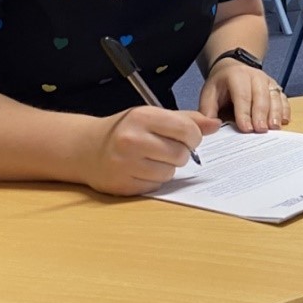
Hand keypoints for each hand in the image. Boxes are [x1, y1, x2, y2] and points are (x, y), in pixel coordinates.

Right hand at [83, 107, 221, 195]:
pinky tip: (141, 170)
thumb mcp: (153, 116)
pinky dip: (154, 180)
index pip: (187, 130)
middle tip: (167, 149)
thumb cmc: (126, 129)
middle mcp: (132, 140)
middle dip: (181, 153)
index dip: (194, 137)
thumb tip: (215, 124)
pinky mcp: (122, 185)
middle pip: (180, 154)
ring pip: (169, 173)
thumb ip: (186, 120)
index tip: (188, 138)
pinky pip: (155, 186)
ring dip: (167, 167)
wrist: (86, 148)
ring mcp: (125, 164)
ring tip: (152, 158)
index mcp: (142, 117)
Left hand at [199, 59, 291, 132]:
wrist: (232, 68)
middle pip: (261, 96)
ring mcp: (267, 80)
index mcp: (236, 76)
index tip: (246, 129)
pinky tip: (283, 121)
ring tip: (274, 127)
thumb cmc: (221, 85)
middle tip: (261, 130)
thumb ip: (208, 111)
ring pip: (274, 96)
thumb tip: (212, 126)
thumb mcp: (208, 94)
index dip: (244, 113)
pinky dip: (284, 109)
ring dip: (275, 113)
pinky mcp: (275, 86)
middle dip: (261, 114)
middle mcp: (254, 76)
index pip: (242, 96)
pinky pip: (282, 97)